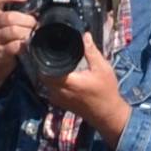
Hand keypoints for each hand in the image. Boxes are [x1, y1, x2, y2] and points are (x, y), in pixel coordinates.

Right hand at [0, 0, 37, 92]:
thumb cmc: (0, 33)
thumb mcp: (0, 18)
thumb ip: (13, 8)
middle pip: (10, 17)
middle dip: (27, 20)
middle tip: (34, 23)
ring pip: (14, 31)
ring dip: (27, 32)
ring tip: (31, 33)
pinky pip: (16, 46)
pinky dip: (25, 44)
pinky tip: (27, 43)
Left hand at [45, 27, 131, 142]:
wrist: (108, 115)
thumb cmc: (106, 92)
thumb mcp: (102, 68)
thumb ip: (91, 52)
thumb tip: (84, 35)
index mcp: (68, 82)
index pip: (45, 68)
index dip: (43, 56)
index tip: (46, 46)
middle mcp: (59, 92)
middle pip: (42, 74)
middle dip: (44, 62)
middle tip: (50, 50)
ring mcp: (58, 99)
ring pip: (45, 82)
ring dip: (48, 71)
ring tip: (54, 59)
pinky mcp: (60, 103)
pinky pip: (50, 88)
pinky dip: (52, 80)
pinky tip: (60, 72)